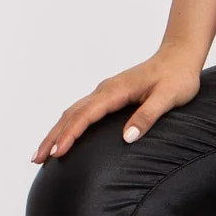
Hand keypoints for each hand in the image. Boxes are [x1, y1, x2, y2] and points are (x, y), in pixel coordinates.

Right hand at [31, 43, 203, 163]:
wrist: (179, 57)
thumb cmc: (177, 78)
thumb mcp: (168, 98)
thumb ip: (148, 116)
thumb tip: (127, 138)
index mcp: (116, 91)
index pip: (86, 115)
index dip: (70, 135)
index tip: (57, 153)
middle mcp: (105, 90)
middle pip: (71, 114)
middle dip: (52, 137)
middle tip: (37, 159)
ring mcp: (105, 92)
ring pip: (72, 112)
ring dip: (55, 132)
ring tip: (42, 154)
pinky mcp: (108, 96)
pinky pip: (81, 111)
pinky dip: (67, 125)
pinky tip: (63, 137)